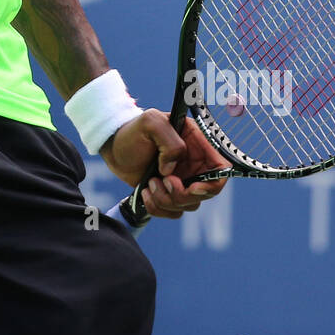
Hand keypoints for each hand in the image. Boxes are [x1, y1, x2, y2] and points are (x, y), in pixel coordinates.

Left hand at [100, 110, 228, 218]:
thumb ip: (170, 141)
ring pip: (189, 205)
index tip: (192, 188)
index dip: (212, 184)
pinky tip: (145, 192)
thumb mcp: (151, 122)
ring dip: (166, 200)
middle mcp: (195, 164)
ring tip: (149, 183)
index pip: (221, 169)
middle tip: (162, 181)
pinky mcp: (169, 194)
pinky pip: (174, 212)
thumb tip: (172, 170)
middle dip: (182, 194)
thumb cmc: (133, 130)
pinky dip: (158, 208)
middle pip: (206, 193)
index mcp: (198, 144)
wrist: (113, 147)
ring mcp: (183, 181)